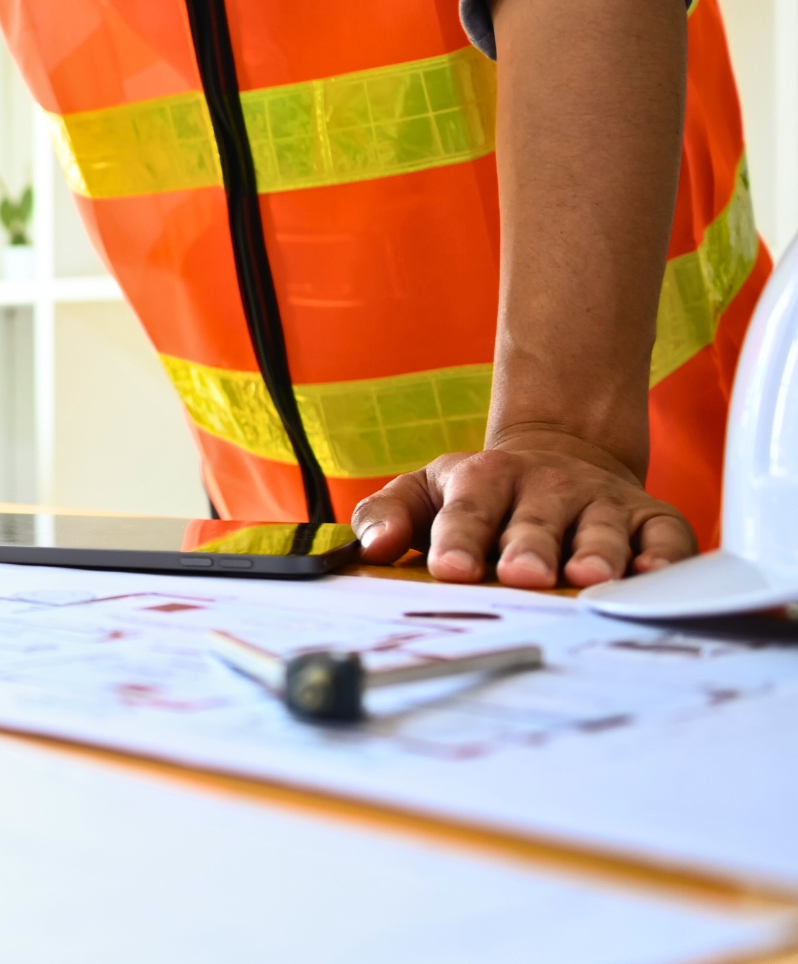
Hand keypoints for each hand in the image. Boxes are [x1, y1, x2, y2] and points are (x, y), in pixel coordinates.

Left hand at [352, 429, 695, 587]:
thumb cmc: (481, 495)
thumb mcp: (425, 493)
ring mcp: (601, 502)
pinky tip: (651, 575)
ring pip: (602, 528)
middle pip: (537, 521)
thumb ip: (387, 516)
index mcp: (485, 479)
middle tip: (523, 576)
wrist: (559, 458)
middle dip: (529, 547)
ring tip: (588, 579)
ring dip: (597, 553)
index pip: (467, 510)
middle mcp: (547, 487)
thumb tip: (372, 546)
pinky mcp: (651, 518)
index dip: (458, 538)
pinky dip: (663, 556)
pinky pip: (665, 536)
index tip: (449, 568)